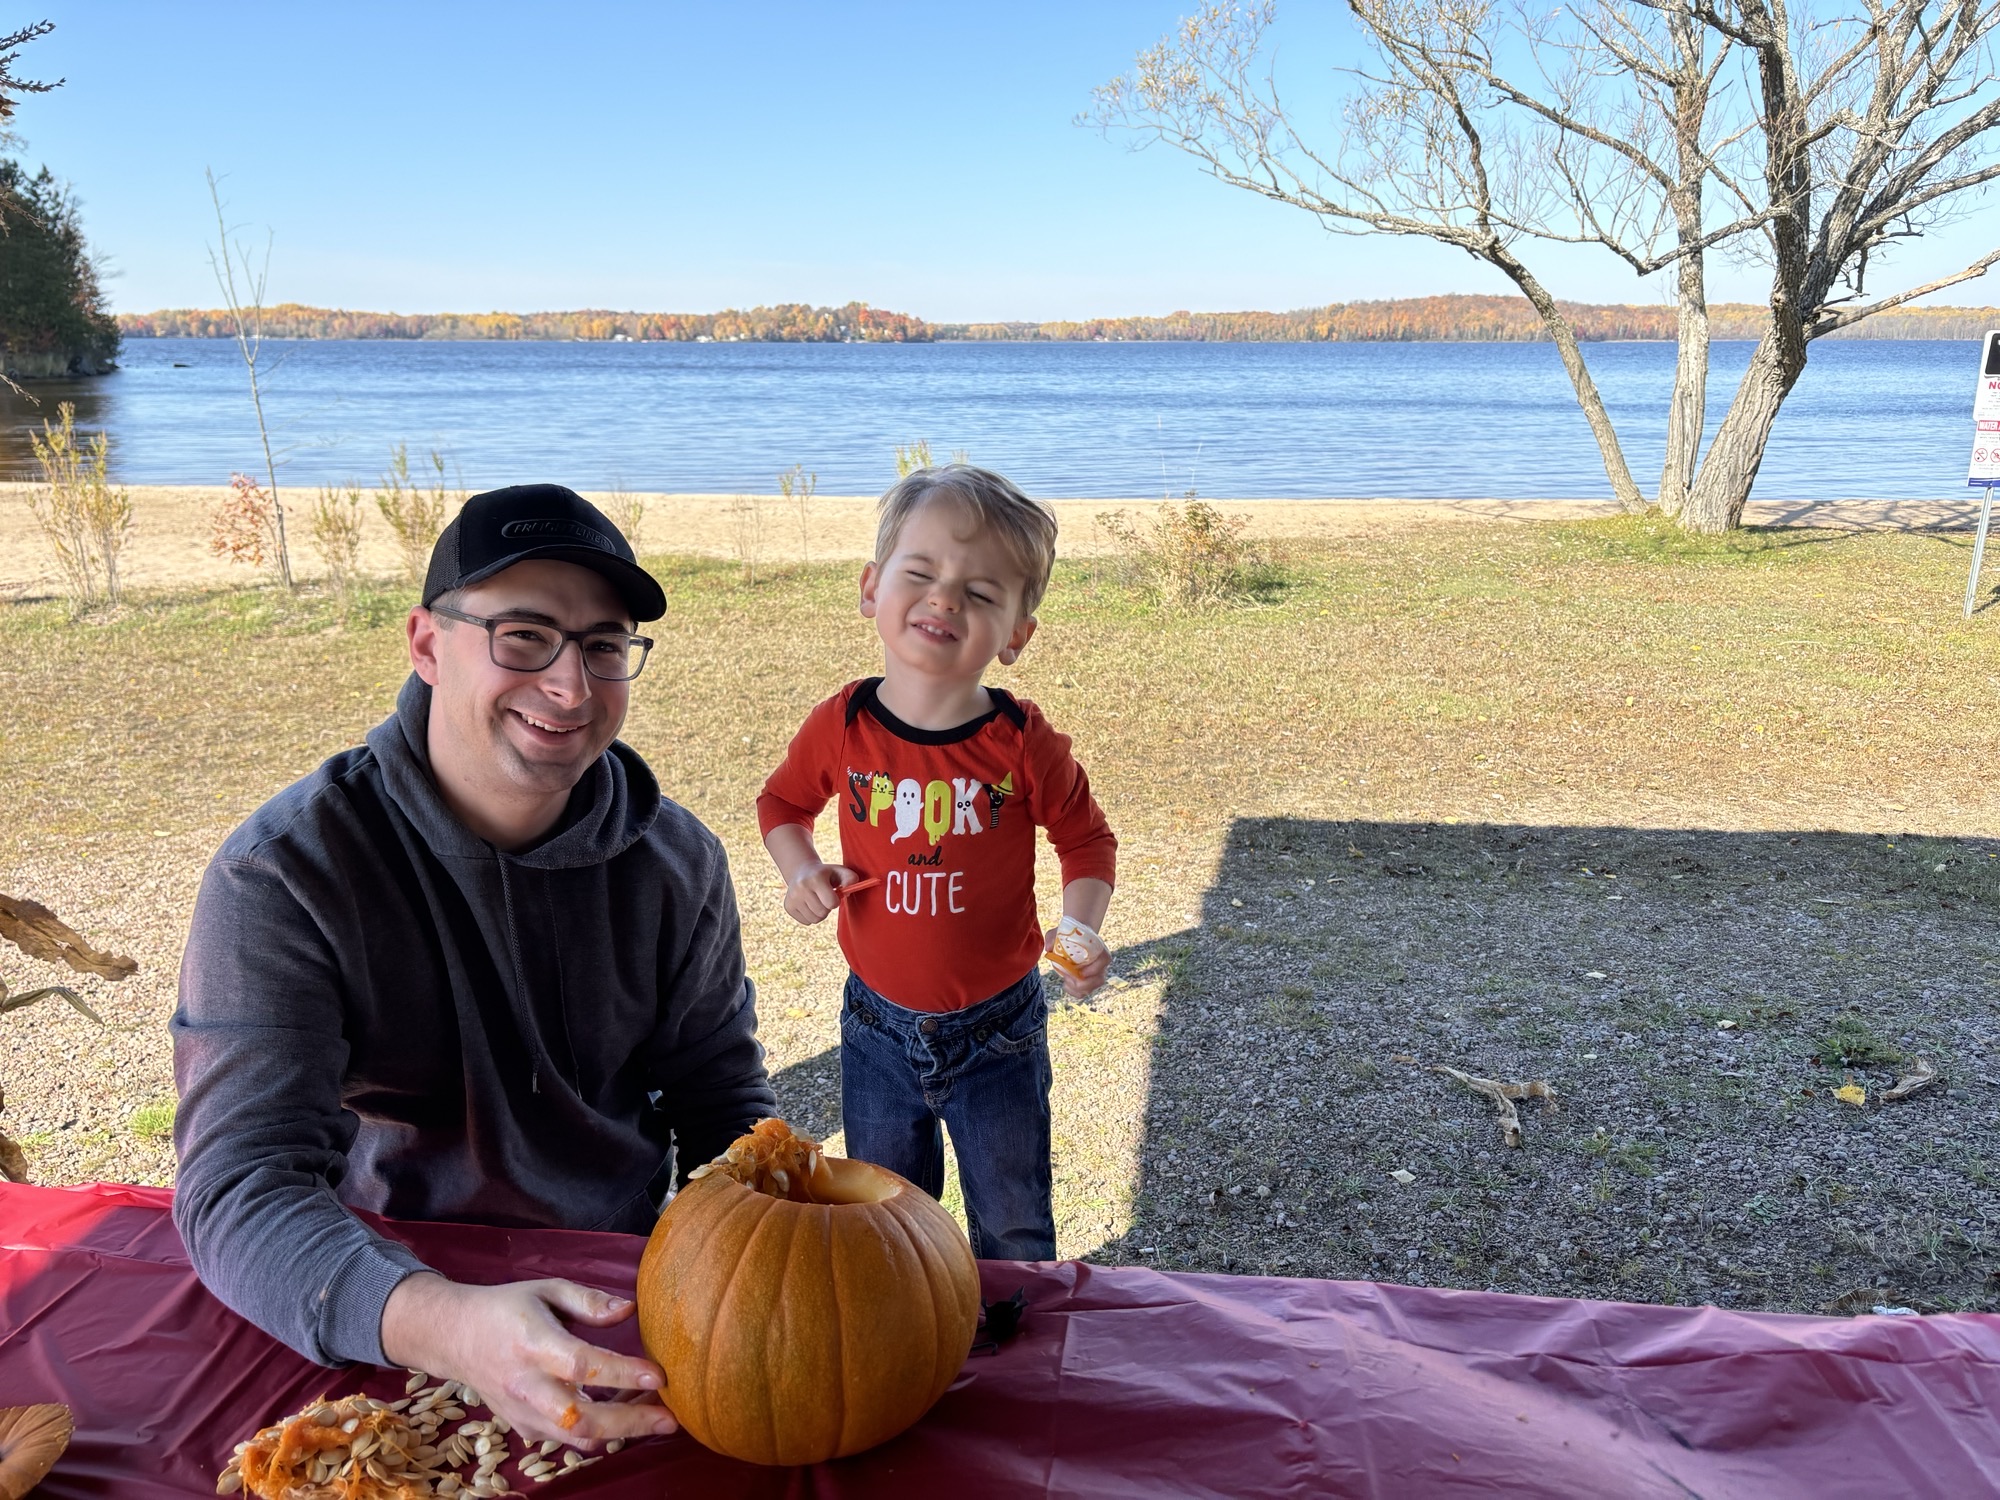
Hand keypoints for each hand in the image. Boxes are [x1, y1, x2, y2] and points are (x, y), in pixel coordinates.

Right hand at [380, 1273, 678, 1450]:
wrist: (456, 1337)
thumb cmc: (507, 1307)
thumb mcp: (546, 1289)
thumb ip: (588, 1301)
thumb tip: (630, 1310)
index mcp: (533, 1343)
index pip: (581, 1365)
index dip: (622, 1374)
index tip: (658, 1376)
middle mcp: (526, 1384)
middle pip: (580, 1417)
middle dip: (629, 1423)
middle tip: (670, 1420)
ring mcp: (522, 1412)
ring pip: (575, 1437)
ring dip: (620, 1432)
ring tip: (657, 1419)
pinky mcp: (523, 1427)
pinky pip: (566, 1440)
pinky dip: (599, 1434)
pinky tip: (627, 1418)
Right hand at [783, 861, 856, 924]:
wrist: (801, 871)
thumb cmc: (826, 874)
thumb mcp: (839, 871)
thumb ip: (850, 878)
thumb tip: (851, 888)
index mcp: (815, 878)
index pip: (831, 903)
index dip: (835, 901)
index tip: (833, 894)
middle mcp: (801, 888)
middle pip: (822, 912)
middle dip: (827, 908)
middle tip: (825, 898)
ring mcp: (792, 898)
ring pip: (815, 919)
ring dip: (820, 913)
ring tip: (817, 901)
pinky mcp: (788, 907)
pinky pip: (806, 922)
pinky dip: (811, 916)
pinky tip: (809, 904)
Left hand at [1043, 926, 1110, 998]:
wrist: (1076, 939)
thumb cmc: (1070, 936)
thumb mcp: (1060, 932)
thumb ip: (1053, 937)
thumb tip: (1048, 948)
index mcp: (1099, 949)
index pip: (1104, 960)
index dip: (1094, 969)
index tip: (1081, 972)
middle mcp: (1100, 963)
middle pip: (1098, 979)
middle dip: (1082, 983)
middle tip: (1067, 976)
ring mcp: (1096, 974)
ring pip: (1091, 988)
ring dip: (1076, 988)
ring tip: (1065, 980)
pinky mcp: (1088, 982)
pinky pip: (1084, 992)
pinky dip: (1074, 992)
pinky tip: (1066, 984)